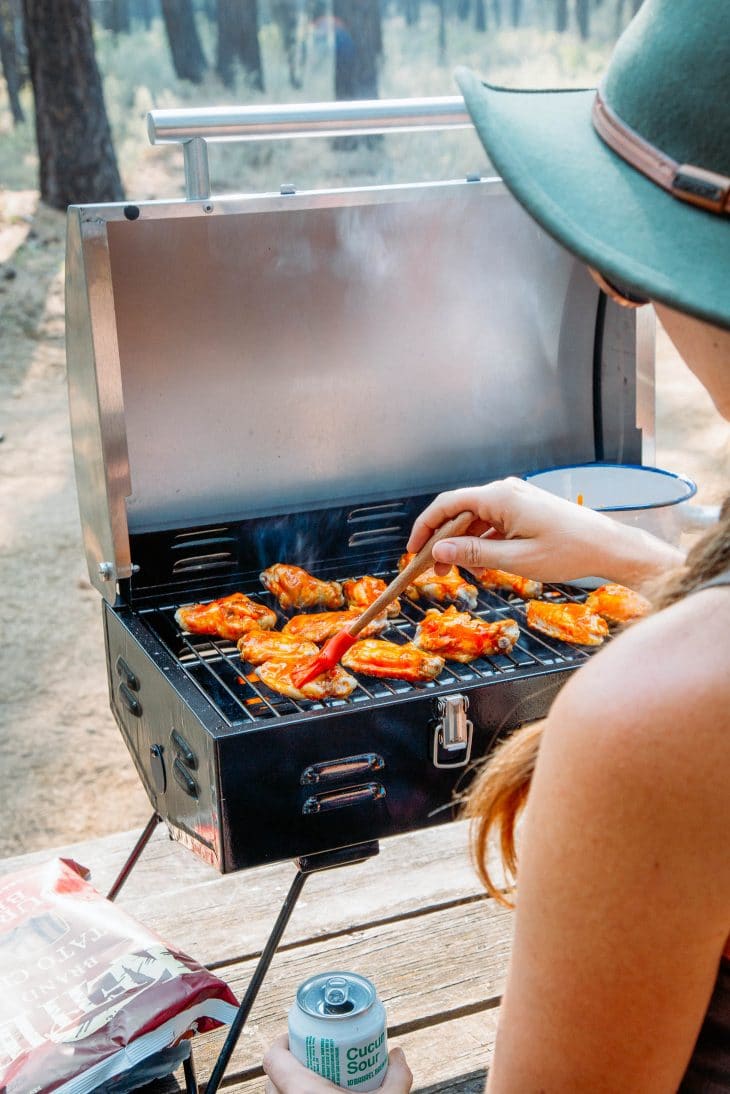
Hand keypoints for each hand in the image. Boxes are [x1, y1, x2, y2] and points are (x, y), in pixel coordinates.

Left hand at [263, 1033, 412, 1092]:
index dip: (281, 1043)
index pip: (272, 1058)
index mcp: (300, 1091)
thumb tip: (397, 1054)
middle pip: (271, 1079)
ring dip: (287, 1088)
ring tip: (312, 1083)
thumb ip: (397, 1077)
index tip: (299, 1037)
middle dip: (287, 1066)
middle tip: (311, 1059)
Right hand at [407, 477, 683, 587]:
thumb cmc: (567, 552)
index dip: (425, 527)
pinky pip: (492, 523)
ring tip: (458, 573)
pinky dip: (482, 543)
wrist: (607, 547)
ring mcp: (515, 499)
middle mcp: (505, 491)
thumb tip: (439, 550)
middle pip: (458, 512)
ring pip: (475, 520)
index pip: (447, 505)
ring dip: (463, 544)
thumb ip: (474, 553)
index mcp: (500, 497)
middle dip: (442, 540)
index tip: (413, 551)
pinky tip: (483, 566)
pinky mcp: (524, 509)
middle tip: (434, 571)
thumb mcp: (515, 559)